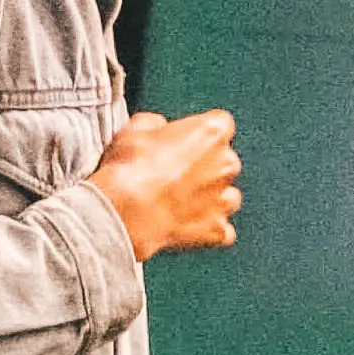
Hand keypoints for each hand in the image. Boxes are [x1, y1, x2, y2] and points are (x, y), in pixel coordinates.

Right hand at [87, 109, 241, 260]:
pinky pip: (220, 230)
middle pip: (224, 160)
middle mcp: (225, 163)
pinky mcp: (215, 228)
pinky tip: (186, 226)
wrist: (125, 213)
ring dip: (209, 198)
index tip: (184, 140)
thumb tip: (157, 128)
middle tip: (174, 173)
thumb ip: (155, 124)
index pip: (219, 124)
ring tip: (180, 202)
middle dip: (205, 166)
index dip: (199, 133)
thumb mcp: (135, 129)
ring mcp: (223, 198)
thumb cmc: (130, 169)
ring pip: (227, 195)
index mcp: (211, 132)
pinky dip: (207, 228)